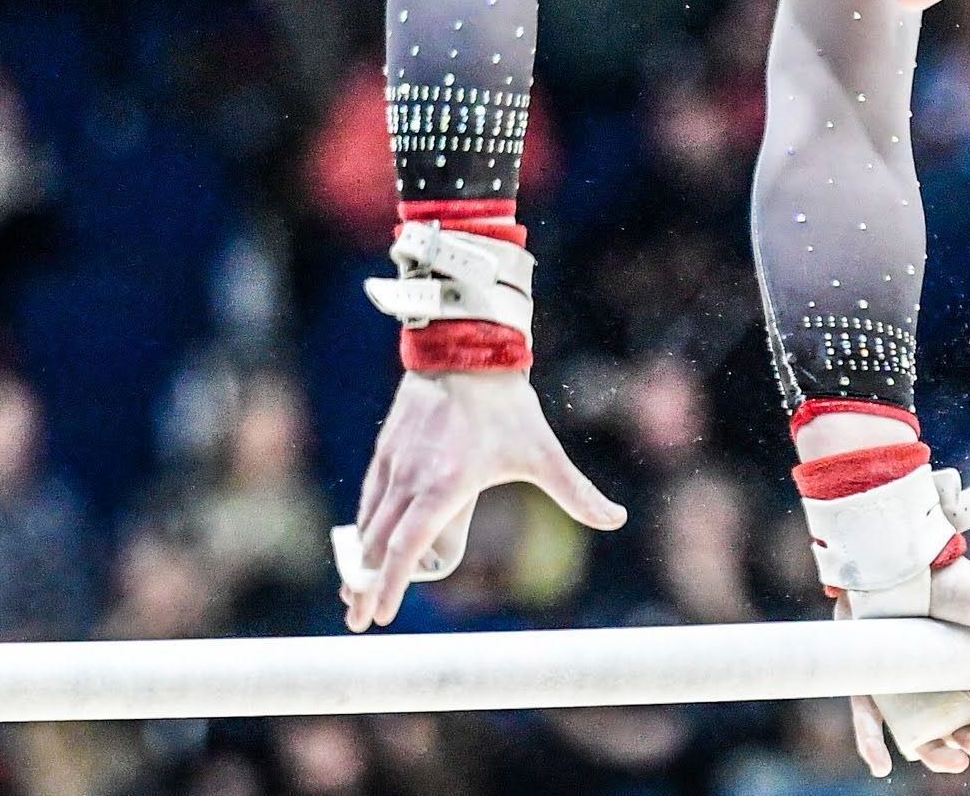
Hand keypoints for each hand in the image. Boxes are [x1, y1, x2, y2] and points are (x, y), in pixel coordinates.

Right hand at [340, 370, 625, 630]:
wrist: (468, 349)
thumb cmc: (506, 405)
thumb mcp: (543, 452)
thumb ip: (577, 492)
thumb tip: (616, 518)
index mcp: (443, 487)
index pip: (406, 548)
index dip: (389, 585)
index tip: (379, 616)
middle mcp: (409, 479)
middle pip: (376, 544)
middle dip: (363, 586)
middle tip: (358, 620)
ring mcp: (393, 463)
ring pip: (368, 521)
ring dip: (357, 559)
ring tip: (353, 590)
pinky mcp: (385, 448)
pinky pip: (369, 496)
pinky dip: (363, 525)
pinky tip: (363, 541)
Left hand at [842, 556, 969, 776]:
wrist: (908, 559)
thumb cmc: (956, 583)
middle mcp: (937, 681)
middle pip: (959, 729)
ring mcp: (904, 684)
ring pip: (919, 737)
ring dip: (937, 756)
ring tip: (952, 757)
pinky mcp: (871, 680)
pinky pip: (868, 721)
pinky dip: (872, 746)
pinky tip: (881, 766)